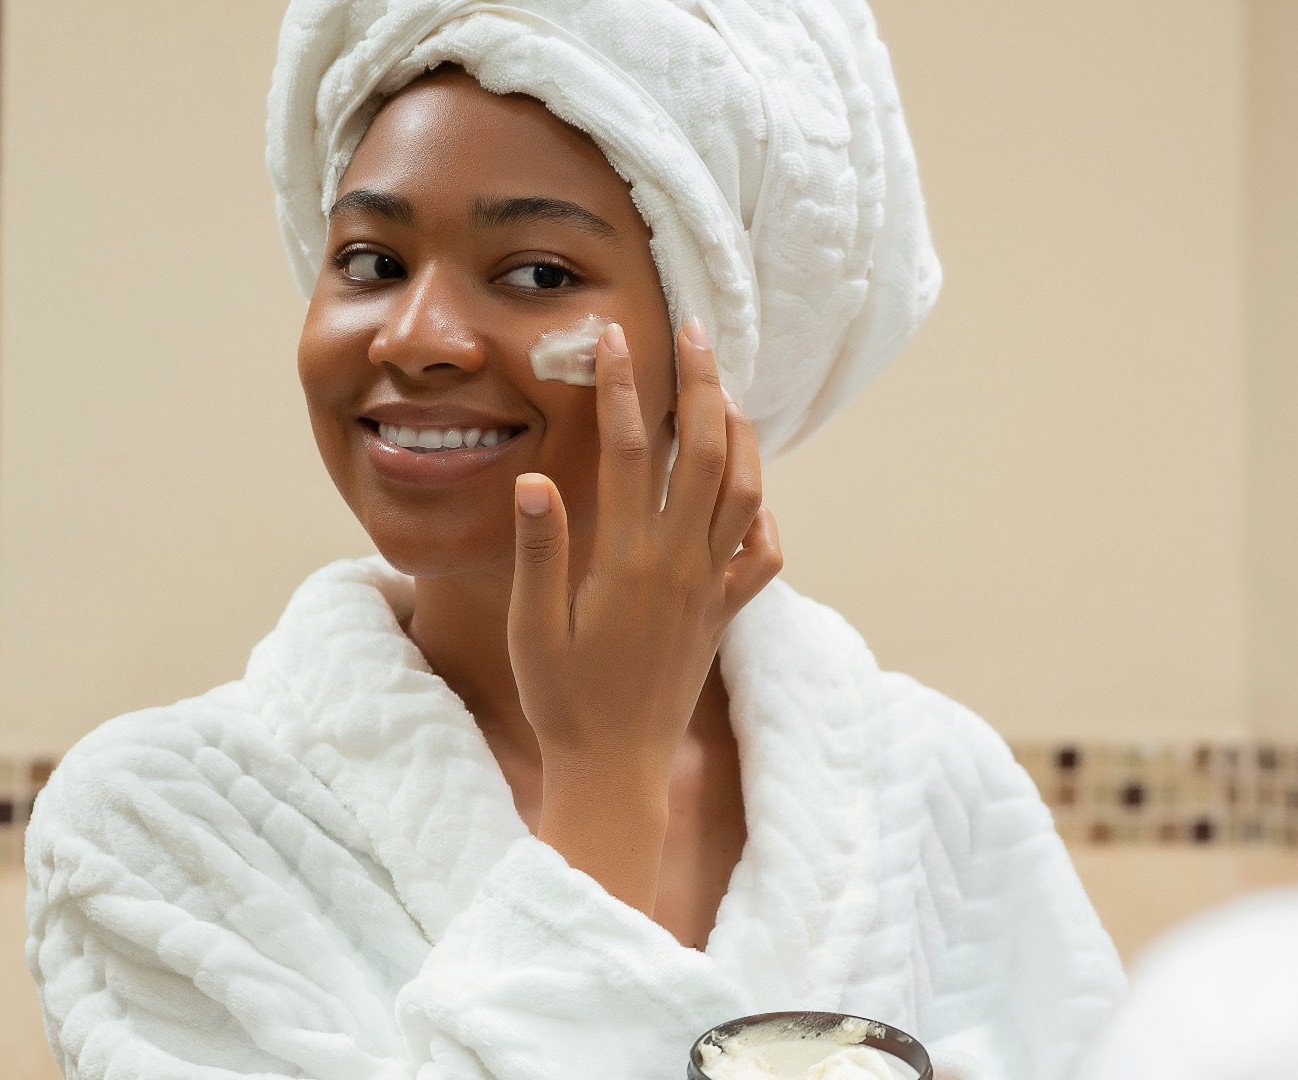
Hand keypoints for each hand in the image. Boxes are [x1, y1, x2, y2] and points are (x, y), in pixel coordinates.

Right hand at [506, 317, 780, 912]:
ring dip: (741, 435)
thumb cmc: (564, 700)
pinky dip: (763, 516)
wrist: (617, 769)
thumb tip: (535, 480)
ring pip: (746, 493)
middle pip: (709, 454)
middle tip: (696, 333)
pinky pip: (762, 556)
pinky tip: (751, 496)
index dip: (626, 388)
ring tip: (725, 392)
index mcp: (631, 560)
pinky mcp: (722, 614)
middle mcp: (683, 565)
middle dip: (704, 386)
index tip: (615, 338)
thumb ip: (540, 553)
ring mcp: (710, 589)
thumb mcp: (533, 629)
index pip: (635, 452)